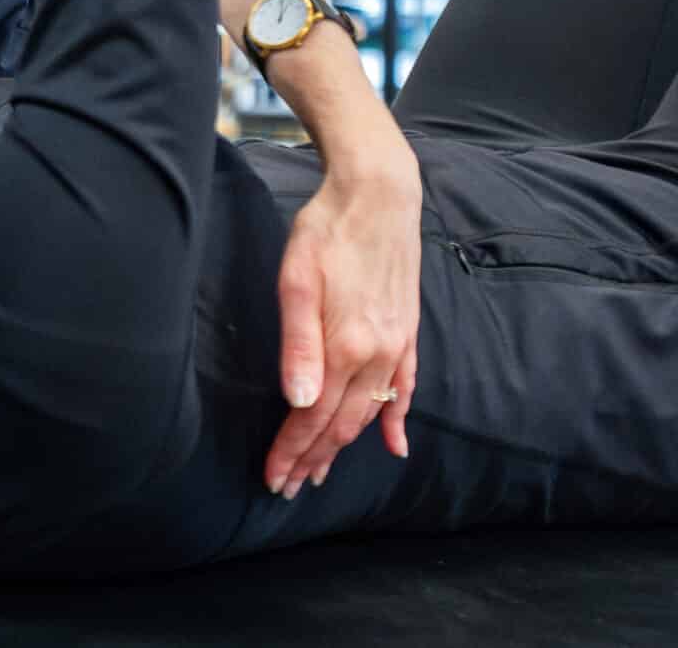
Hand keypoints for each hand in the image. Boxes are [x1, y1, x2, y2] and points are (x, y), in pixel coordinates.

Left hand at [263, 151, 422, 498]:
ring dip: (344, 445)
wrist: (378, 195)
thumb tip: (298, 402)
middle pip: (341, 423)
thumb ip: (298, 345)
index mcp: (345, 346)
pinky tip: (394, 445)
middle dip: (312, 457)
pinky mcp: (407, 332)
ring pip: (369, 411)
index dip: (292, 449)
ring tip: (321, 470)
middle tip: (288, 486)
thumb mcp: (297, 280)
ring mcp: (397, 345)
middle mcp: (377, 354)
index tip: (273, 478)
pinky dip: (396, 420)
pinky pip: (405, 387)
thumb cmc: (326, 231)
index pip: (313, 416)